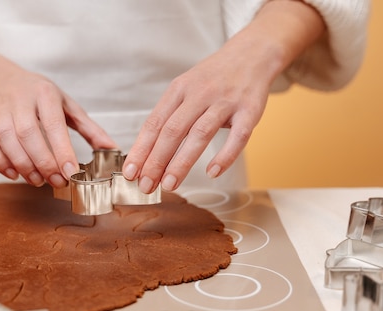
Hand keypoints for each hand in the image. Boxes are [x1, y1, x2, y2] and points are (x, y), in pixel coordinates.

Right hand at [0, 11, 116, 187]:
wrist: (4, 82)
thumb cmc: (41, 98)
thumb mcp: (68, 107)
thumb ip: (89, 129)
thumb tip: (111, 149)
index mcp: (45, 94)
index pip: (53, 125)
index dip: (61, 151)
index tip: (71, 172)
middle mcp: (20, 100)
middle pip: (28, 134)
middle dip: (43, 162)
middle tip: (56, 181)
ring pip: (6, 141)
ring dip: (23, 166)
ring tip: (38, 181)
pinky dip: (0, 164)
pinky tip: (15, 174)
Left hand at [122, 38, 270, 193]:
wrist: (252, 53)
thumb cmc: (215, 77)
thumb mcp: (185, 87)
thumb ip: (170, 117)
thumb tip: (147, 153)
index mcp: (179, 89)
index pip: (154, 123)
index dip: (141, 149)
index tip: (130, 172)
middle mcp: (200, 94)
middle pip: (173, 130)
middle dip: (156, 161)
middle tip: (146, 185)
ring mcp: (225, 102)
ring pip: (200, 134)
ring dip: (182, 162)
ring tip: (169, 184)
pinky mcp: (250, 110)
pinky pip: (238, 136)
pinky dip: (225, 155)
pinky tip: (212, 172)